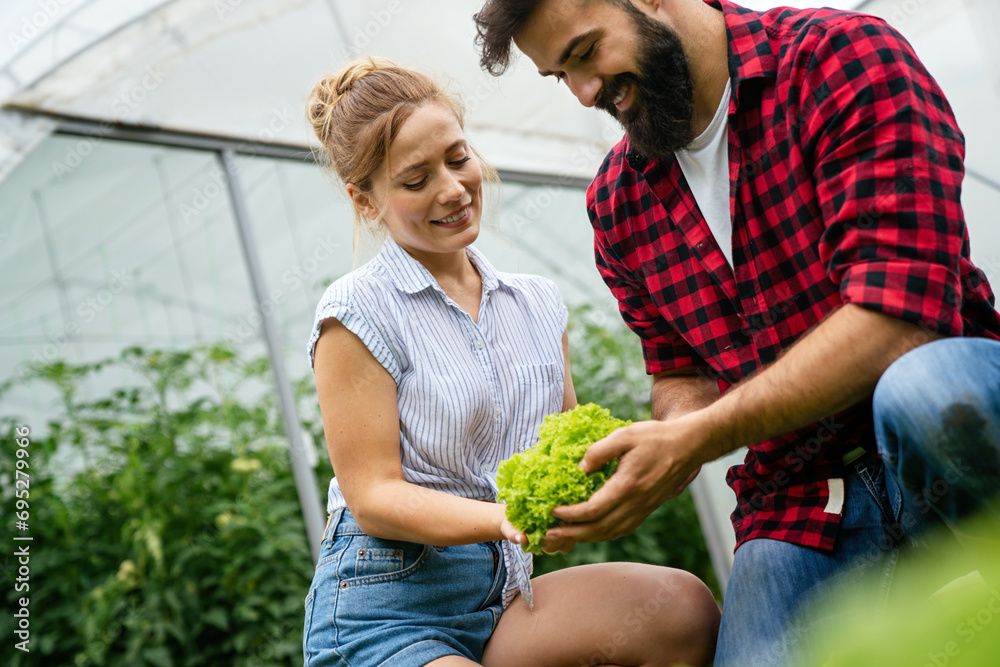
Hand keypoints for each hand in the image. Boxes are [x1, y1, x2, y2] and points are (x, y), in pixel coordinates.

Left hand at [546, 416, 705, 542]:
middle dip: (571, 534)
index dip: (570, 514)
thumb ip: (599, 451)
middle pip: (599, 529)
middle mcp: (636, 504)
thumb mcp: (624, 434)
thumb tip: (579, 469)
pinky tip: (590, 530)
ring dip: (585, 538)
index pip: (593, 510)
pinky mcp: (647, 510)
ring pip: (610, 533)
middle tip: (549, 533)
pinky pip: (621, 530)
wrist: (688, 445)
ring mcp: (643, 509)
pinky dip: (602, 534)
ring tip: (564, 535)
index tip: (553, 510)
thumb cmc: (656, 437)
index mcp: (628, 486)